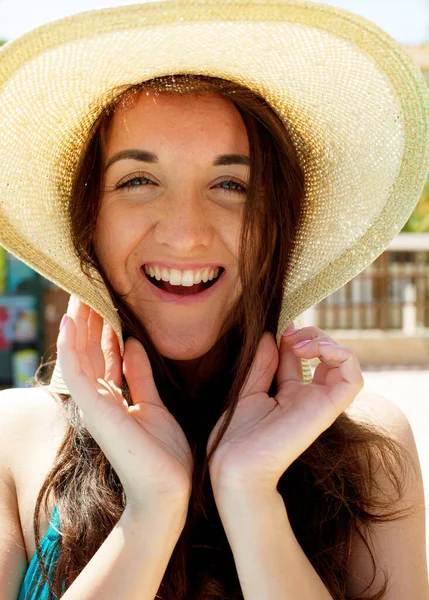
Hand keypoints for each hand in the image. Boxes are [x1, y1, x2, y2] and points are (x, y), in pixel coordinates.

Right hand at [57, 296, 192, 511]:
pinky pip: (76, 371)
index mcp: (112, 398)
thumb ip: (140, 376)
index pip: (101, 354)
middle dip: (88, 319)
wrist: (168, 489)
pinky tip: (70, 320)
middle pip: (88, 350)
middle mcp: (99, 399)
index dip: (100, 326)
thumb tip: (133, 344)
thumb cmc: (163, 454)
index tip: (101, 301)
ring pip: (79, 354)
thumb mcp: (154, 404)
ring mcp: (94, 405)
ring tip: (78, 294)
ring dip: (77, 323)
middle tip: (86, 288)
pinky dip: (71, 345)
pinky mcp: (94, 410)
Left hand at [208, 325, 363, 493]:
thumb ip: (263, 363)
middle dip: (312, 334)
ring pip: (346, 363)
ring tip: (301, 343)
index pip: (302, 356)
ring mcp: (320, 402)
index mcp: (289, 393)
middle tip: (290, 335)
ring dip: (327, 342)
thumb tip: (271, 334)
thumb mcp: (248, 389)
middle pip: (327, 355)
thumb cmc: (236, 435)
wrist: (235, 465)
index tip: (279, 328)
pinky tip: (315, 351)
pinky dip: (342, 356)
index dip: (293, 336)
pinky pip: (353, 379)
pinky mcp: (328, 409)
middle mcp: (309, 397)